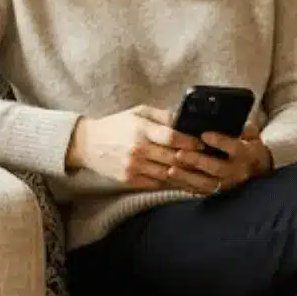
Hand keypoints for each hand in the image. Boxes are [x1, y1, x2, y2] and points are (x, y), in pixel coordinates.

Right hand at [65, 105, 201, 188]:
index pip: (171, 136)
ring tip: (202, 175)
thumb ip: (162, 116)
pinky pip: (157, 184)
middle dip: (193, 160)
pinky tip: (184, 183)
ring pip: (167, 174)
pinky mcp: (130, 179)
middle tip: (209, 161)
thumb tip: (185, 120)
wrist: (87, 144)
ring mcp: (134, 166)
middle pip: (173, 157)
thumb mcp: (137, 112)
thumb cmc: (116, 125)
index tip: (202, 144)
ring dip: (186, 175)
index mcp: (141, 129)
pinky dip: (171, 183)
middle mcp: (138, 149)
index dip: (189, 142)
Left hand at [147, 115, 271, 196]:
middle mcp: (237, 172)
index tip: (204, 134)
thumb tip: (228, 118)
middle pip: (217, 168)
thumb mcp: (250, 133)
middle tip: (179, 153)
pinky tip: (171, 178)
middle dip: (198, 161)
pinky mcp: (216, 192)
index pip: (235, 148)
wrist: (256, 168)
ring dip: (187, 177)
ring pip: (206, 184)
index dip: (220, 141)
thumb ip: (241, 127)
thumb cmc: (248, 144)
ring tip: (171, 170)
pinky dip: (184, 185)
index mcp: (247, 155)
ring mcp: (227, 184)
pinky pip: (199, 191)